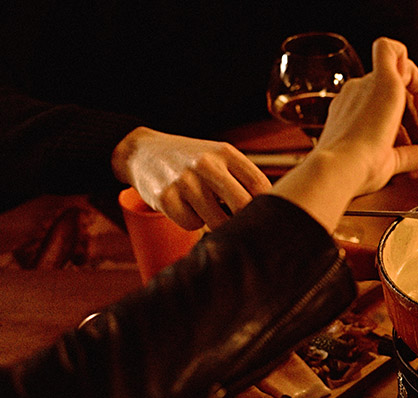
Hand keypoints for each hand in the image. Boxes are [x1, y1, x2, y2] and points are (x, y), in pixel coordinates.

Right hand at [112, 127, 271, 229]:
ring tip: (209, 209)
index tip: (266, 215)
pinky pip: (192, 225)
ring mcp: (184, 181)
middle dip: (246, 220)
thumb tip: (274, 210)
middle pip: (242, 206)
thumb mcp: (220, 156)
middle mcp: (206, 164)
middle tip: (243, 224)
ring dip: (217, 223)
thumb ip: (244, 177)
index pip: (260, 186)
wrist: (143, 152)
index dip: (267, 205)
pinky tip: (187, 208)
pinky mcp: (165, 198)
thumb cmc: (192, 160)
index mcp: (225, 153)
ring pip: (217, 221)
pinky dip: (193, 222)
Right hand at [271, 38, 417, 231]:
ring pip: (400, 68)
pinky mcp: (382, 80)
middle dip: (417, 103)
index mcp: (353, 109)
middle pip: (394, 82)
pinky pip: (390, 48)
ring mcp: (367, 84)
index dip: (407, 113)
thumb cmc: (356, 171)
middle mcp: (357, 92)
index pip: (384, 97)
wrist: (341, 169)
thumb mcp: (392, 161)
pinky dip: (407, 60)